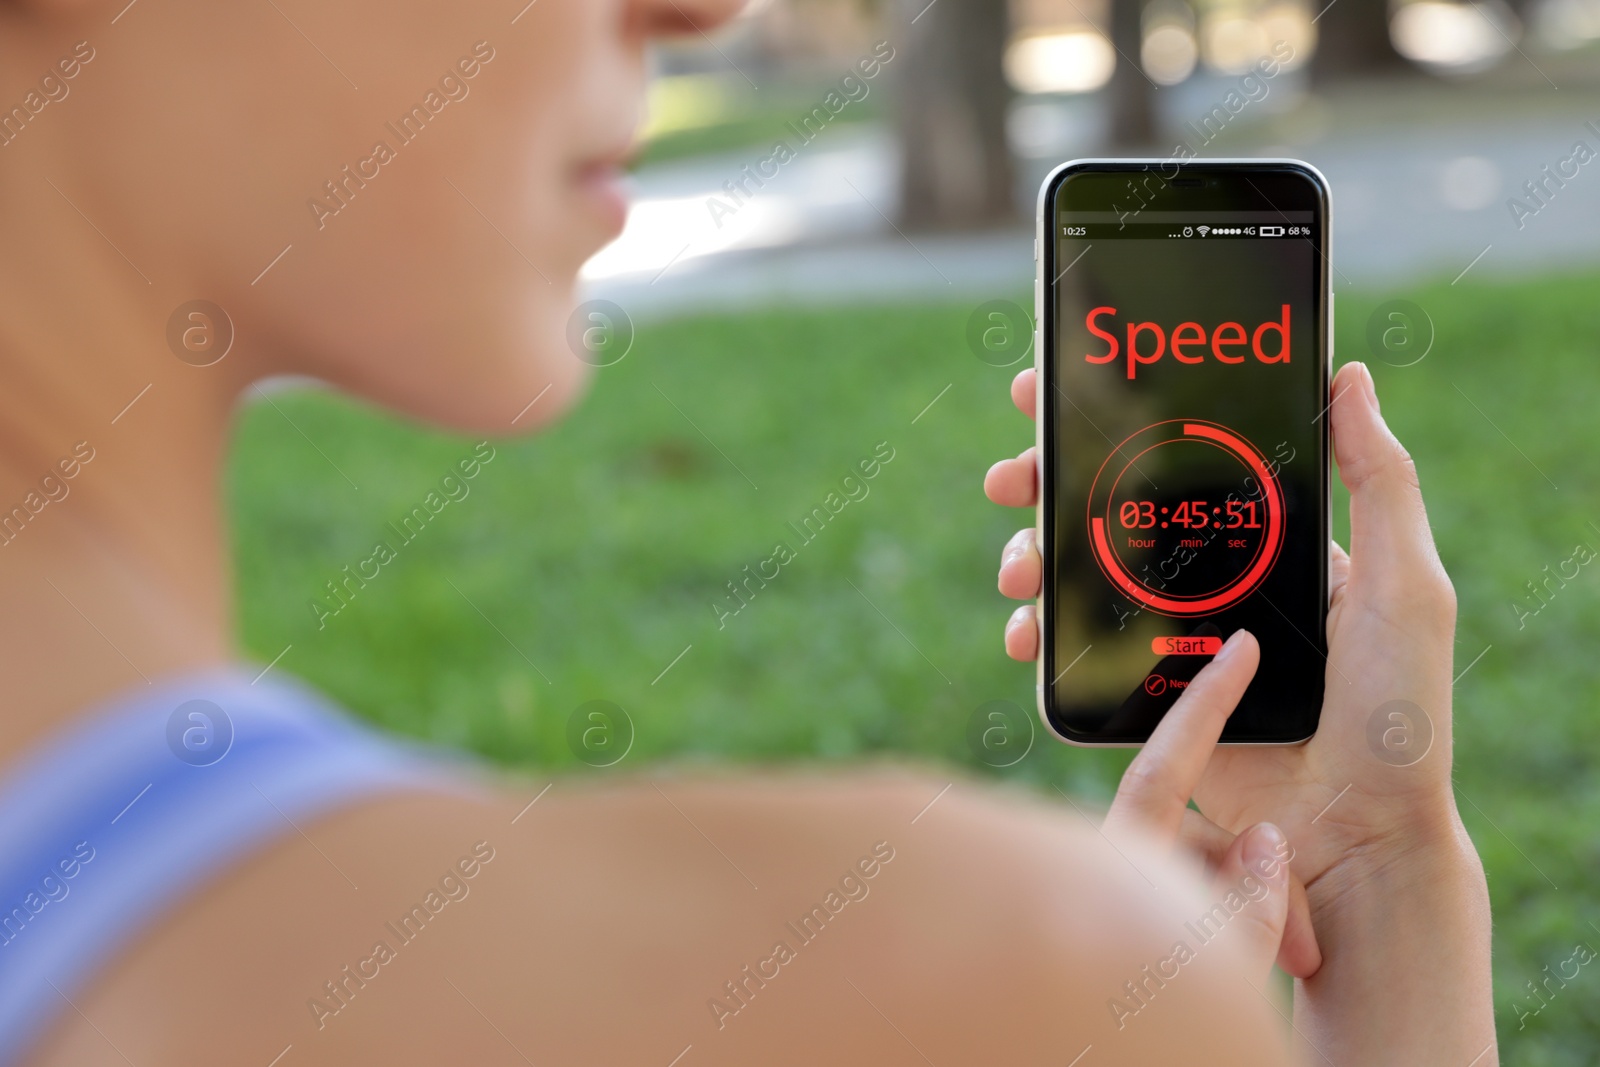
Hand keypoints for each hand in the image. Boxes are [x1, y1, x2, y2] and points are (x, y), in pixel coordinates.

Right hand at [986, 361, 1464, 954]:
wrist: (1357, 833)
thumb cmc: (1396, 710)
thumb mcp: (1404, 584)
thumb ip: (1379, 481)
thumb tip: (1348, 375)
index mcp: (1270, 545)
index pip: (1182, 464)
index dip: (1115, 422)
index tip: (1053, 393)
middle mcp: (1216, 584)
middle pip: (1113, 513)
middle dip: (1047, 485)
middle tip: (1012, 477)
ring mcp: (1177, 642)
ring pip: (1083, 579)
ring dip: (1034, 559)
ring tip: (1018, 568)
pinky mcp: (1150, 700)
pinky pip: (1081, 657)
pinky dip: (1042, 637)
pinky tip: (1027, 634)